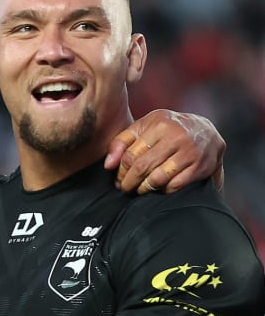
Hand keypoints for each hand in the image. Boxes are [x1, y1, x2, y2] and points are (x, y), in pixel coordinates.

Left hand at [106, 109, 224, 193]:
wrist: (207, 130)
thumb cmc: (168, 129)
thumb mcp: (145, 126)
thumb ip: (122, 141)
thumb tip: (108, 165)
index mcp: (160, 124)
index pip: (131, 155)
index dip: (121, 171)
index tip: (118, 179)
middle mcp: (177, 137)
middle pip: (143, 167)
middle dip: (129, 182)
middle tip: (125, 188)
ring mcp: (191, 152)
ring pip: (158, 179)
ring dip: (144, 188)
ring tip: (139, 189)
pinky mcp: (202, 167)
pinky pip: (175, 186)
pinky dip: (163, 191)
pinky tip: (158, 189)